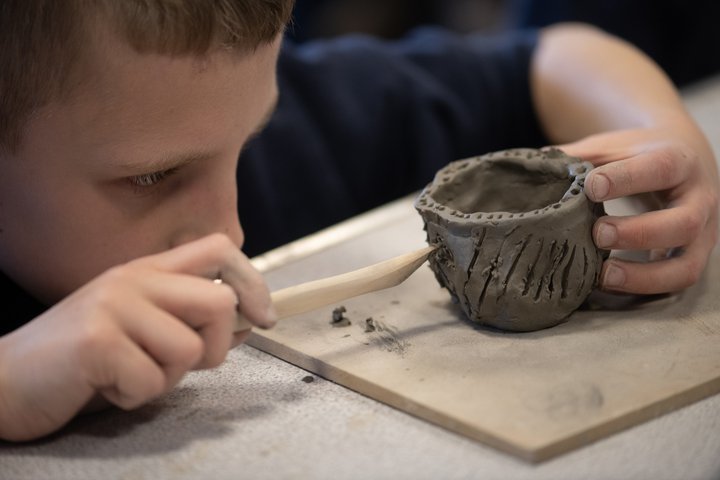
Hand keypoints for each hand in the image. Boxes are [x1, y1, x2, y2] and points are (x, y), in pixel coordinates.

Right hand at [0, 233, 273, 440]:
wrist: (5, 380)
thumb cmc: (81, 361)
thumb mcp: (143, 331)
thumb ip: (189, 321)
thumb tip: (250, 320)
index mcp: (148, 271)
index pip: (219, 248)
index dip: (252, 282)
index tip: (264, 317)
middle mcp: (133, 278)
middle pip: (219, 302)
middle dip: (216, 347)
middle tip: (177, 364)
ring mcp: (113, 305)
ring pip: (190, 349)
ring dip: (167, 379)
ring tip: (128, 375)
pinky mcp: (96, 339)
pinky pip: (152, 380)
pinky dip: (136, 397)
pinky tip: (106, 387)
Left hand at [558, 125, 718, 293]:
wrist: (683, 161)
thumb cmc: (636, 155)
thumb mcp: (612, 147)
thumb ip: (577, 156)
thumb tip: (531, 165)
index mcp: (678, 160)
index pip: (660, 168)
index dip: (626, 179)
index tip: (591, 186)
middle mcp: (699, 199)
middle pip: (682, 223)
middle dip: (638, 233)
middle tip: (598, 234)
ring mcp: (702, 234)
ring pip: (685, 264)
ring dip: (643, 275)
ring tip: (602, 275)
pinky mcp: (692, 258)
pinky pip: (676, 282)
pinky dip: (642, 288)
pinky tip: (606, 282)